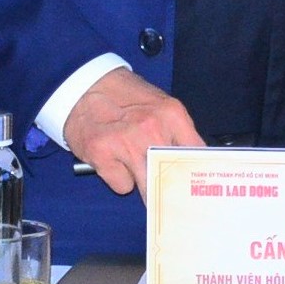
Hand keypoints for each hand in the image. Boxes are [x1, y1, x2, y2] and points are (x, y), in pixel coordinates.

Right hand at [64, 69, 205, 194]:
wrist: (86, 86)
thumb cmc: (126, 98)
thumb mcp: (162, 107)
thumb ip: (178, 133)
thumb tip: (195, 163)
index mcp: (172, 115)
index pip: (196, 154)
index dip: (197, 175)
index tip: (197, 188)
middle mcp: (151, 129)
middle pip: (172, 176)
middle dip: (171, 189)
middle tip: (170, 196)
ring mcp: (126, 143)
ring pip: (148, 187)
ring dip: (146, 186)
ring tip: (138, 169)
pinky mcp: (103, 155)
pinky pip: (123, 186)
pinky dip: (120, 179)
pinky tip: (114, 161)